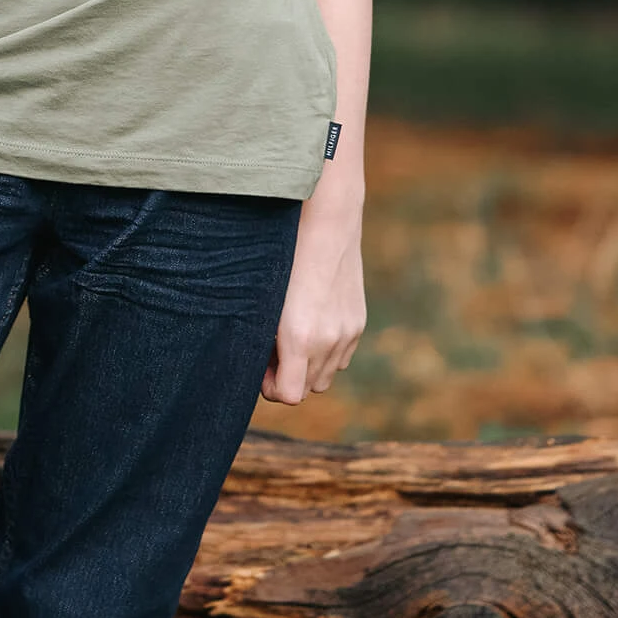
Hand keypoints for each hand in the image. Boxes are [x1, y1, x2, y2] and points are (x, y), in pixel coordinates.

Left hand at [261, 180, 365, 404]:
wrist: (326, 221)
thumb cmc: (282, 255)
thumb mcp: (263, 298)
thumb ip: (262, 339)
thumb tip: (259, 365)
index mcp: (299, 337)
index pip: (289, 395)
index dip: (271, 387)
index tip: (260, 367)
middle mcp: (328, 340)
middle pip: (307, 388)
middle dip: (288, 377)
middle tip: (272, 352)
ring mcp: (347, 332)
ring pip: (326, 376)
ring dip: (308, 367)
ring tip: (292, 339)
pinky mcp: (358, 322)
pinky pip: (342, 357)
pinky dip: (326, 352)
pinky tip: (313, 325)